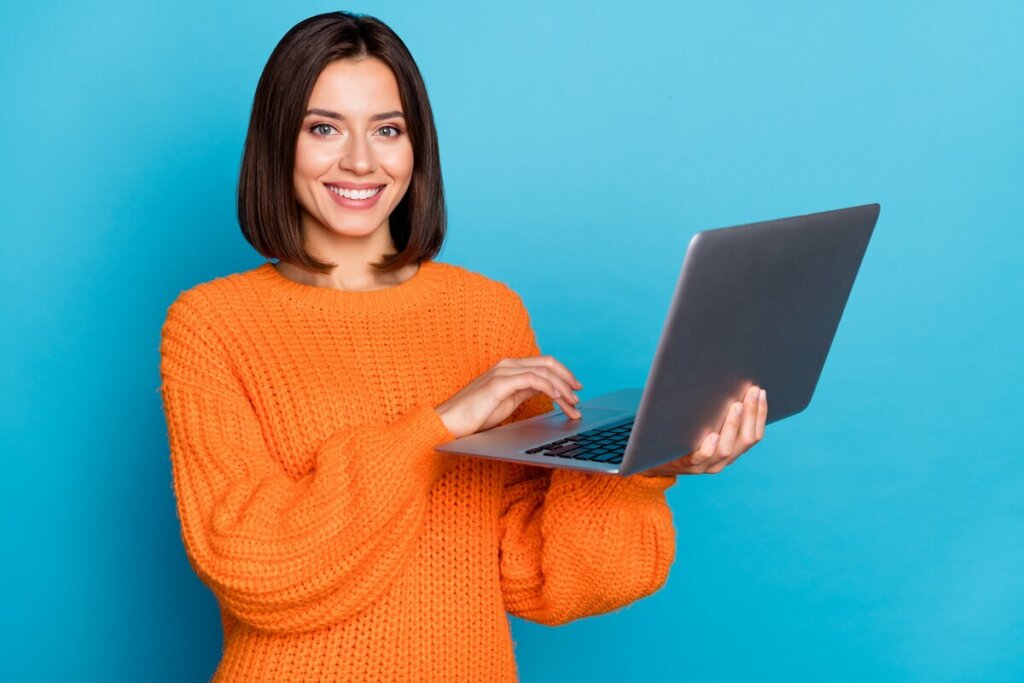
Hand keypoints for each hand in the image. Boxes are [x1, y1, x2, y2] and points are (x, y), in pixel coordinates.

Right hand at [436, 356, 582, 438]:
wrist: (450, 422)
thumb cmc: (475, 415)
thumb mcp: (507, 401)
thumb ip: (524, 391)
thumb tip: (545, 390)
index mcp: (509, 368)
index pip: (543, 364)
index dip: (563, 374)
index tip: (575, 389)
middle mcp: (507, 365)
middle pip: (548, 363)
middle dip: (568, 378)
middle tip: (579, 395)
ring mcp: (503, 371)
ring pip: (544, 371)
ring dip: (563, 388)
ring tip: (573, 404)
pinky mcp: (500, 382)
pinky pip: (533, 380)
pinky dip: (550, 388)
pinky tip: (559, 399)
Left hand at [639, 385, 766, 476]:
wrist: (654, 456)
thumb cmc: (682, 433)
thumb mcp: (703, 422)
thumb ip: (716, 409)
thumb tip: (727, 378)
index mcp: (732, 449)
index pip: (754, 434)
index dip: (760, 413)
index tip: (760, 391)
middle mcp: (723, 459)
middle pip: (745, 440)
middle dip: (751, 414)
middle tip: (751, 392)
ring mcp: (706, 464)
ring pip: (726, 449)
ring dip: (733, 426)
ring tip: (736, 406)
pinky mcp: (686, 465)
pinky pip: (701, 458)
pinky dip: (710, 447)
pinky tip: (713, 435)